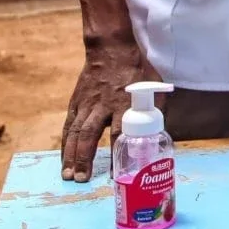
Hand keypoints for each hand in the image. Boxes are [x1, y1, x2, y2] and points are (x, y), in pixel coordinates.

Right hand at [60, 40, 144, 182]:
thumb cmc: (137, 69)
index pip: (119, 133)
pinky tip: (64, 159)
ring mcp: (86, 104)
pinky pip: (69, 125)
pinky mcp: (76, 102)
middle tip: (82, 180)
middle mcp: (102, 106)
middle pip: (90, 136)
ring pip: (75, 133)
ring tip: (69, 175)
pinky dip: (65, 143)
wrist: (111, 49)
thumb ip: (157, 111)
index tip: (117, 172)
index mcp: (123, 103)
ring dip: (70, 155)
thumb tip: (163, 136)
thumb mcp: (155, 86)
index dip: (117, 154)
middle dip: (85, 159)